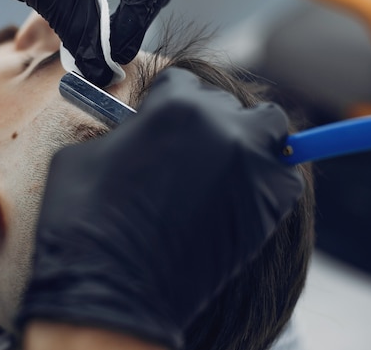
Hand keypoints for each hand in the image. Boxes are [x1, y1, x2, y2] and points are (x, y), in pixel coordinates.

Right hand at [15, 68, 303, 348]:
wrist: (112, 290)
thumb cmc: (86, 221)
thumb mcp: (87, 155)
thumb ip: (125, 131)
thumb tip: (140, 133)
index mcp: (174, 105)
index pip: (184, 80)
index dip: (169, 99)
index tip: (164, 119)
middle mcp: (221, 127)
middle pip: (228, 103)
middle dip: (207, 118)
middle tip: (189, 147)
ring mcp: (250, 167)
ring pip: (272, 130)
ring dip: (252, 138)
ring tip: (226, 163)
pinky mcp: (268, 208)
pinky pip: (285, 178)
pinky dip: (268, 179)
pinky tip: (241, 195)